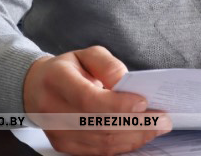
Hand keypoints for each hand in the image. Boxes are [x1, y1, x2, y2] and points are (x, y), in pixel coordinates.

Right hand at [23, 45, 170, 154]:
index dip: (118, 105)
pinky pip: (99, 151)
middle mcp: (54, 110)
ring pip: (102, 143)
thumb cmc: (67, 70)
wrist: (37, 89)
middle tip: (163, 119)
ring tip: (157, 127)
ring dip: (134, 137)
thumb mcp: (86, 54)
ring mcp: (58, 133)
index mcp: (57, 80)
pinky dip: (123, 145)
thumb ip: (107, 64)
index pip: (88, 100)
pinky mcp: (65, 146)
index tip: (144, 102)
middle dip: (136, 124)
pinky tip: (140, 136)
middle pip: (99, 126)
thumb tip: (125, 82)